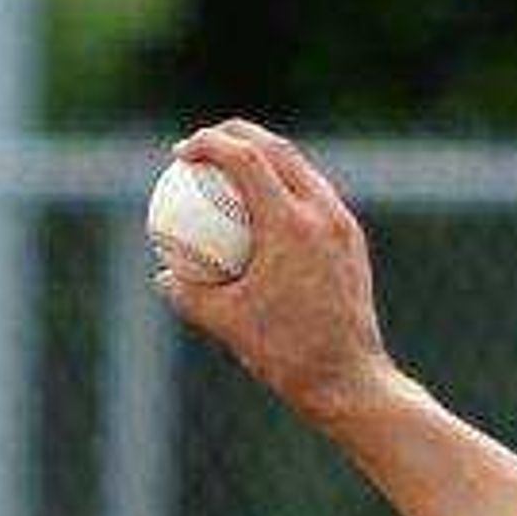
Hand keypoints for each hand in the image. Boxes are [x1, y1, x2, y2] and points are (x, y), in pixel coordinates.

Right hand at [160, 121, 393, 422]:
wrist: (352, 382)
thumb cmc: (287, 355)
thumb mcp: (225, 323)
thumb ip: (187, 294)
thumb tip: (163, 275)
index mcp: (291, 225)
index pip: (246, 157)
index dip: (208, 144)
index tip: (181, 155)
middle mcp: (323, 215)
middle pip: (277, 148)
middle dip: (236, 133)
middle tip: (204, 145)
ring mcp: (343, 227)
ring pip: (301, 169)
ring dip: (265, 156)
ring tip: (232, 168)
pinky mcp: (353, 243)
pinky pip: (316, 197)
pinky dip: (286, 188)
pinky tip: (264, 207)